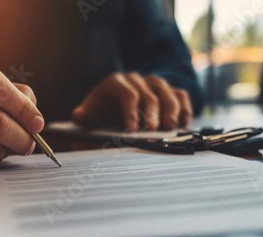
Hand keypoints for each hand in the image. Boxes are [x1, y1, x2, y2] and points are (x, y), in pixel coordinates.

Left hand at [72, 72, 192, 130]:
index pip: (127, 94)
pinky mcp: (167, 91)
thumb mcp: (89, 114)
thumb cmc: (100, 112)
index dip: (131, 112)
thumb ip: (83, 116)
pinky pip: (180, 95)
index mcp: (115, 82)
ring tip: (170, 127)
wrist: (110, 108)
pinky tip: (184, 123)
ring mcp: (153, 84)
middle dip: (152, 113)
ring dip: (171, 110)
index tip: (132, 129)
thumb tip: (78, 115)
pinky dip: (184, 107)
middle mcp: (136, 79)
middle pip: (149, 94)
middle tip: (152, 130)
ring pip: (167, 92)